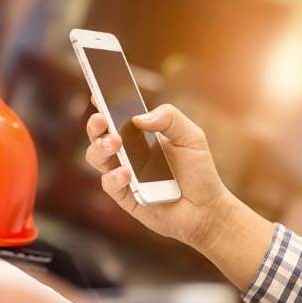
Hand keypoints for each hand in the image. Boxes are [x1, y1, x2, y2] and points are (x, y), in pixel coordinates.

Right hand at [85, 102, 232, 247]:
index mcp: (140, 135)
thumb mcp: (191, 136)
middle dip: (95, 126)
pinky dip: (114, 177)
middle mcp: (127, 153)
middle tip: (101, 119)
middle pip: (99, 136)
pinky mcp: (125, 197)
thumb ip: (169, 118)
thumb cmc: (198, 170)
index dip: (103, 104)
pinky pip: (109, 184)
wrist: (206, 208)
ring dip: (100, 147)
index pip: (116, 116)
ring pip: (97, 158)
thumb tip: (139, 117)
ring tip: (114, 143)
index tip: (96, 94)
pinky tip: (126, 173)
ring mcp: (123, 175)